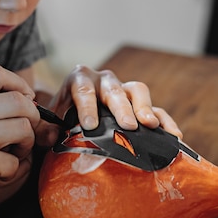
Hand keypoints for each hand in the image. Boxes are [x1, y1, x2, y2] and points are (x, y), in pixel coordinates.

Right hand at [0, 65, 38, 217]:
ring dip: (25, 145)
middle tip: (25, 132)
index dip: (19, 84)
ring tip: (10, 155)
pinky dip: (12, 171)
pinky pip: (17, 160)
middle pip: (19, 100)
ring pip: (24, 127)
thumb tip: (29, 98)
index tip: (27, 98)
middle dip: (32, 117)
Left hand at [36, 65, 181, 145]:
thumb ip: (45, 128)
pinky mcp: (139, 105)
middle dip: (120, 107)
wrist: (70, 116)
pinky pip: (156, 108)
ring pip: (137, 91)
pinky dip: (164, 120)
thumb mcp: (49, 120)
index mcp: (78, 79)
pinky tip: (173, 135)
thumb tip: (52, 137)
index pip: (82, 89)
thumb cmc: (59, 117)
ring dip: (144, 108)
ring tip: (149, 125)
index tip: (90, 125)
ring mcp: (123, 90)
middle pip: (113, 89)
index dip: (87, 106)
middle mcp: (103, 80)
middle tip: (127, 125)